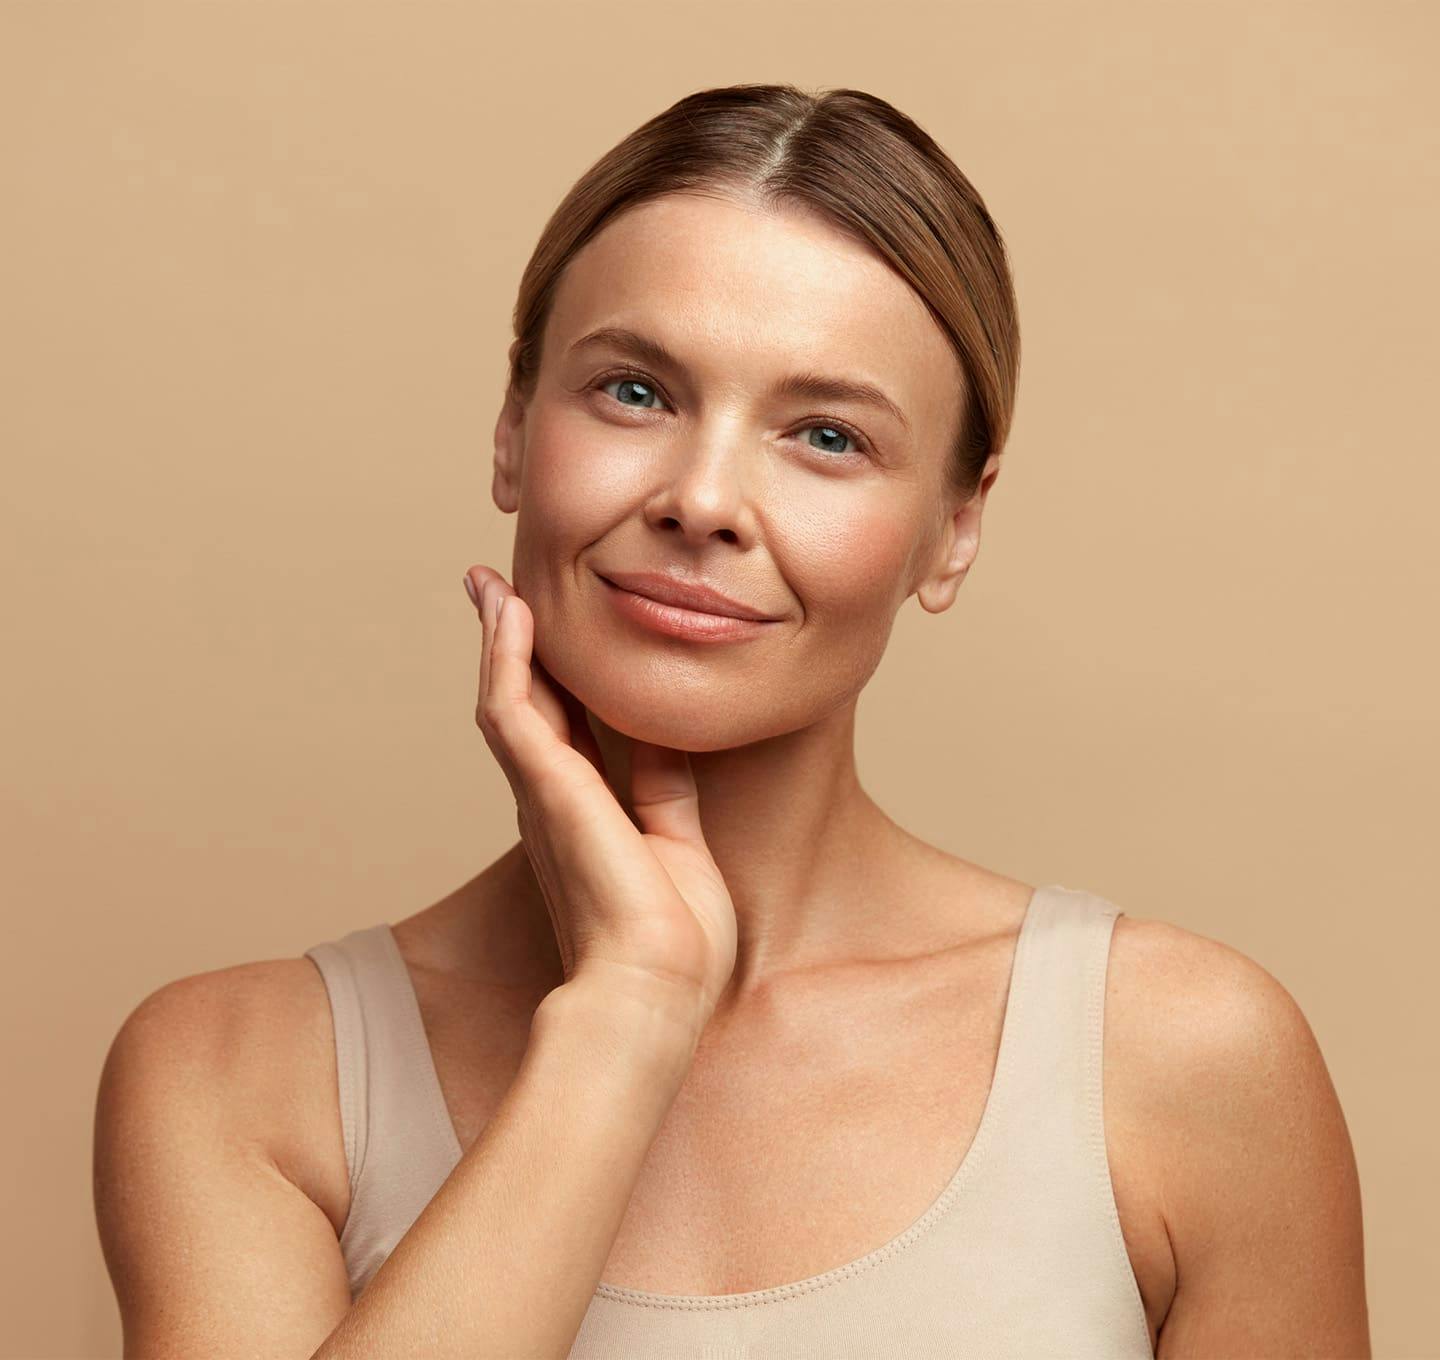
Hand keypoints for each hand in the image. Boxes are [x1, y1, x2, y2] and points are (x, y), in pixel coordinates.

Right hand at [463, 567, 738, 1028]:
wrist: (658, 992)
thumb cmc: (674, 942)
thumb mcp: (677, 841)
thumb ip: (664, 786)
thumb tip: (666, 735)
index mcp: (582, 813)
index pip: (561, 727)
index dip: (551, 676)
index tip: (549, 632)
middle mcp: (551, 798)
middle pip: (522, 703)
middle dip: (509, 646)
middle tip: (495, 591)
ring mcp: (543, 792)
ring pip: (506, 695)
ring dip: (500, 638)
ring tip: (492, 586)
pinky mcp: (546, 789)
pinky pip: (512, 707)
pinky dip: (508, 657)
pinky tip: (513, 613)